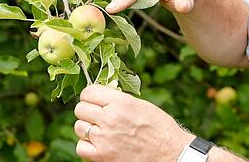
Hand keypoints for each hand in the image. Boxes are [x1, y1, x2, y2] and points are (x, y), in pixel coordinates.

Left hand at [74, 84, 193, 161]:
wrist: (170, 153)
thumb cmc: (159, 128)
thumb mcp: (141, 105)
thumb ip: (118, 99)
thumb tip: (100, 96)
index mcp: (120, 102)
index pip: (89, 92)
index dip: (90, 95)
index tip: (94, 100)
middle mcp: (110, 118)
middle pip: (80, 109)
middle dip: (87, 110)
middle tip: (97, 115)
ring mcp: (104, 139)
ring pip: (79, 127)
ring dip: (87, 128)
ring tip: (101, 130)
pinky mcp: (102, 156)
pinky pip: (81, 147)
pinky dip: (87, 145)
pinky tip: (99, 143)